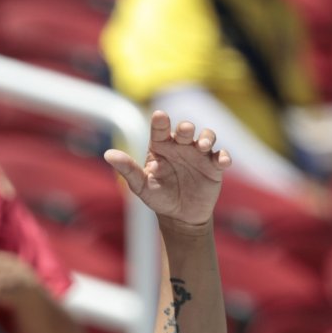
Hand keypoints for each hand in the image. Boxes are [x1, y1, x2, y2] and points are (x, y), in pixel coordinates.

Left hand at [104, 110, 231, 229]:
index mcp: (161, 148)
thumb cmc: (158, 197)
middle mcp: (180, 147)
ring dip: (207, 138)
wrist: (180, 216)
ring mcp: (199, 155)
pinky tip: (223, 162)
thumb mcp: (141, 186)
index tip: (159, 116)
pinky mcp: (214, 166)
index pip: (159, 130)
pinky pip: (221, 156)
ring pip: (206, 137)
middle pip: (185, 130)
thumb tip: (108, 154)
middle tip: (184, 131)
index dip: (160, 122)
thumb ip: (128, 169)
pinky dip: (223, 156)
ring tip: (203, 146)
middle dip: (185, 128)